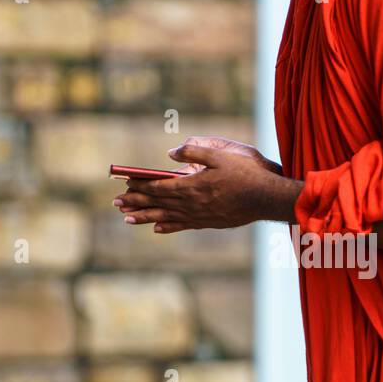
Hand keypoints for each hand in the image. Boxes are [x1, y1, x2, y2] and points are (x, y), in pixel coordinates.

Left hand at [113, 140, 285, 232]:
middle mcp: (192, 204)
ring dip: (145, 217)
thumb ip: (193, 152)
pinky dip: (167, 226)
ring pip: (165, 216)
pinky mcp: (208, 222)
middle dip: (136, 201)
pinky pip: (182, 225)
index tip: (125, 183)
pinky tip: (157, 228)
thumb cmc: (246, 174)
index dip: (141, 184)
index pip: (159, 185)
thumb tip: (170, 153)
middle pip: (158, 202)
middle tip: (116, 203)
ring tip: (127, 219)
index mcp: (192, 185)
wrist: (266, 198)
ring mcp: (199, 215)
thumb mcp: (220, 155)